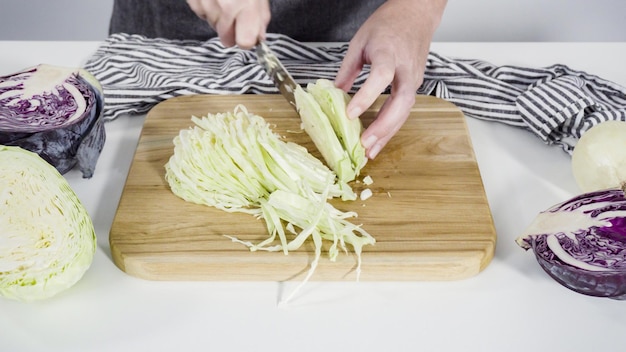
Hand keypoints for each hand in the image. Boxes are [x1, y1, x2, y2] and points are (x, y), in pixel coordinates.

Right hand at [186, 0, 269, 48]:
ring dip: (219, 19)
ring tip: (224, 0)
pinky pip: (201, 14)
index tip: (248, 36)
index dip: (247, 40)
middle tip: (236, 15)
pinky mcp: (193, 1)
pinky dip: (206, 8)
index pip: (245, 42)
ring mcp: (206, 4)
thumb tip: (259, 37)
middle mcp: (224, 7)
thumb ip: (260, 17)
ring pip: (213, 27)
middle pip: (226, 39)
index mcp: (244, 5)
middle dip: (231, 31)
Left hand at [335, 0, 446, 158]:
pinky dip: (392, 126)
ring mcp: (414, 78)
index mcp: (388, 53)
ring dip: (388, 133)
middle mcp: (406, 68)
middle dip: (383, 125)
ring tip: (370, 152)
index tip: (349, 113)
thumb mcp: (359, 41)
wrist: (417, 14)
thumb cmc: (388, 24)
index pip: (380, 77)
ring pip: (405, 110)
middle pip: (401, 101)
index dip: (366, 97)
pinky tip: (378, 140)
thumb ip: (347, 70)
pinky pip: (404, 109)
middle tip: (365, 144)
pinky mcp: (415, 85)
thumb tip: (334, 94)